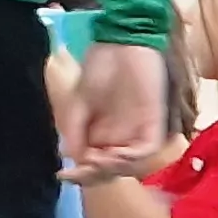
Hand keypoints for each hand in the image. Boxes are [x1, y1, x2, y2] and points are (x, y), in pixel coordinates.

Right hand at [60, 42, 171, 181]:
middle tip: (82, 169)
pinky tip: (113, 153)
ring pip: (129, 164)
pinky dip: (130, 157)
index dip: (80, 173)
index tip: (63, 174)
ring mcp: (138, 130)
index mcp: (101, 132)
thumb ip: (75, 130)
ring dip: (112, 168)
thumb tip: (71, 158)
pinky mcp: (154, 123)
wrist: (122, 43)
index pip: (93, 162)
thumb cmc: (100, 66)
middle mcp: (121, 135)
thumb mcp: (78, 102)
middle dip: (94, 174)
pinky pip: (146, 150)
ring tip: (96, 160)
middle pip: (111, 169)